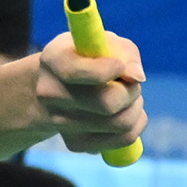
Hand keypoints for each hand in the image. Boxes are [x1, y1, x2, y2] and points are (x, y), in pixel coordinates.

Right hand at [35, 28, 145, 151]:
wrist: (60, 85)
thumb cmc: (89, 57)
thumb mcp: (105, 42)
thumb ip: (125, 53)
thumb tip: (136, 77)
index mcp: (53, 60)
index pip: (79, 72)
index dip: (109, 70)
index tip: (120, 65)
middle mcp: (50, 93)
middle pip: (107, 103)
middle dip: (131, 91)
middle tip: (131, 83)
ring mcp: (60, 123)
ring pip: (120, 123)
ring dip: (136, 107)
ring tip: (128, 96)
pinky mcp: (75, 144)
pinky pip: (123, 140)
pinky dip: (136, 125)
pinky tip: (127, 112)